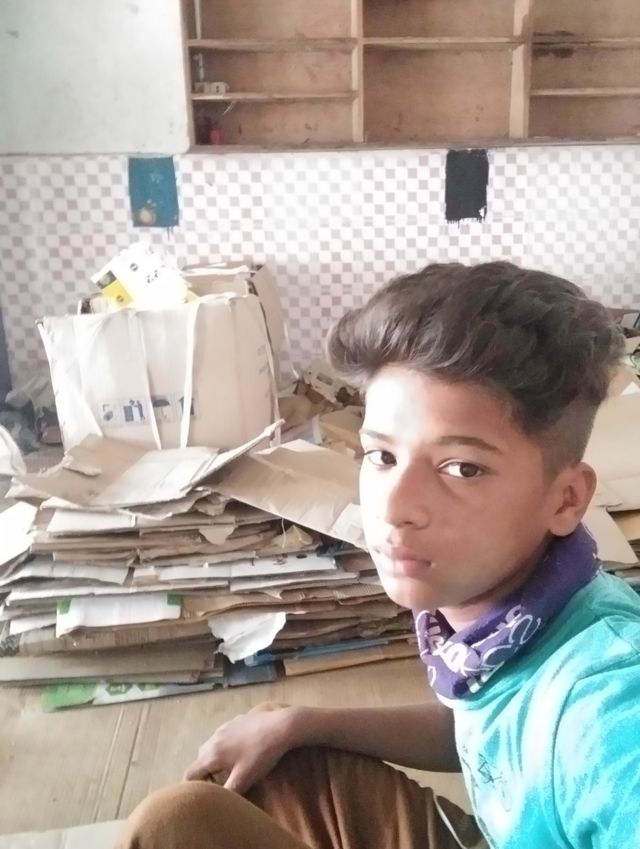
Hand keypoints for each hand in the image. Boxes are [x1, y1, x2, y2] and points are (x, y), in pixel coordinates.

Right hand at [183, 702, 298, 793]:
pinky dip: (225, 747)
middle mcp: (214, 738)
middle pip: (199, 760)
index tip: (205, 795)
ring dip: (215, 760)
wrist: (280, 726)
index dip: (193, 787)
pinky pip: (224, 736)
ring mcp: (225, 726)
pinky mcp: (237, 720)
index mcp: (212, 753)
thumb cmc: (261, 755)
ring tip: (229, 770)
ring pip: (211, 746)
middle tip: (218, 785)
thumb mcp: (244, 779)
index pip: (190, 773)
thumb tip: (214, 804)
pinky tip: (241, 751)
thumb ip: (226, 792)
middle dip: (204, 774)